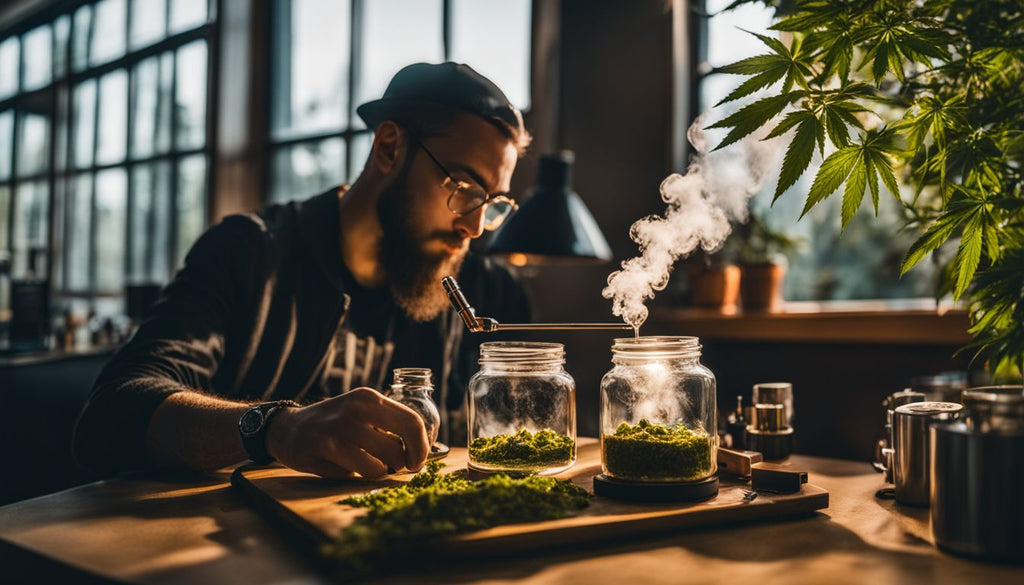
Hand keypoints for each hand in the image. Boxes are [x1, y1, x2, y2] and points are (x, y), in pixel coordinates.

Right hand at [266, 387, 428, 479]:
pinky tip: (341, 464)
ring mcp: (338, 429)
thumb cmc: (334, 424)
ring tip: (366, 464)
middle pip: (399, 449)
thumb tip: (422, 448)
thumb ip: (389, 424)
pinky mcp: (324, 449)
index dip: (421, 447)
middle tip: (394, 467)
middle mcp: (356, 410)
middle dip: (401, 465)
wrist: (287, 428)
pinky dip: (354, 476)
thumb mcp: (362, 411)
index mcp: (369, 398)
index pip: (412, 422)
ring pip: (379, 467)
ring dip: (378, 472)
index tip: (418, 461)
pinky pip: (356, 474)